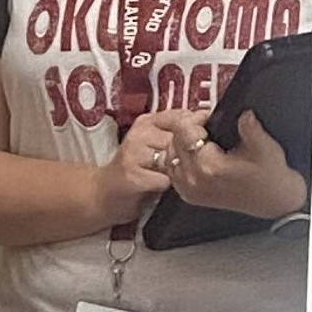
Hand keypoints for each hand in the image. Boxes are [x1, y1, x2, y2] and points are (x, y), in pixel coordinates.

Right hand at [100, 111, 196, 227]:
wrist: (105, 195)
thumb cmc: (137, 171)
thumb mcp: (156, 147)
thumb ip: (176, 133)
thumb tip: (207, 119)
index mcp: (146, 122)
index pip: (180, 116)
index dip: (196, 129)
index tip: (201, 141)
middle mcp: (139, 133)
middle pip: (180, 139)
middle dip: (187, 154)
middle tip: (184, 166)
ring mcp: (133, 153)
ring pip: (173, 158)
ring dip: (178, 171)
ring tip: (171, 177)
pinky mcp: (132, 175)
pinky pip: (165, 179)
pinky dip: (167, 186)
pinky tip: (161, 188)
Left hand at [173, 111, 308, 221]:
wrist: (275, 201)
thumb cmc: (271, 177)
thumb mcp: (265, 146)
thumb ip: (249, 126)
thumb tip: (241, 112)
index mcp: (209, 167)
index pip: (183, 130)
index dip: (196, 118)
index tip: (210, 117)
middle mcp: (194, 181)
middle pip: (173, 141)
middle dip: (188, 129)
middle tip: (207, 125)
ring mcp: (190, 190)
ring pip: (168, 155)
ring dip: (181, 143)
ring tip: (202, 138)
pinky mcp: (190, 195)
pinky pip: (172, 170)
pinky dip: (179, 157)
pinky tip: (196, 153)